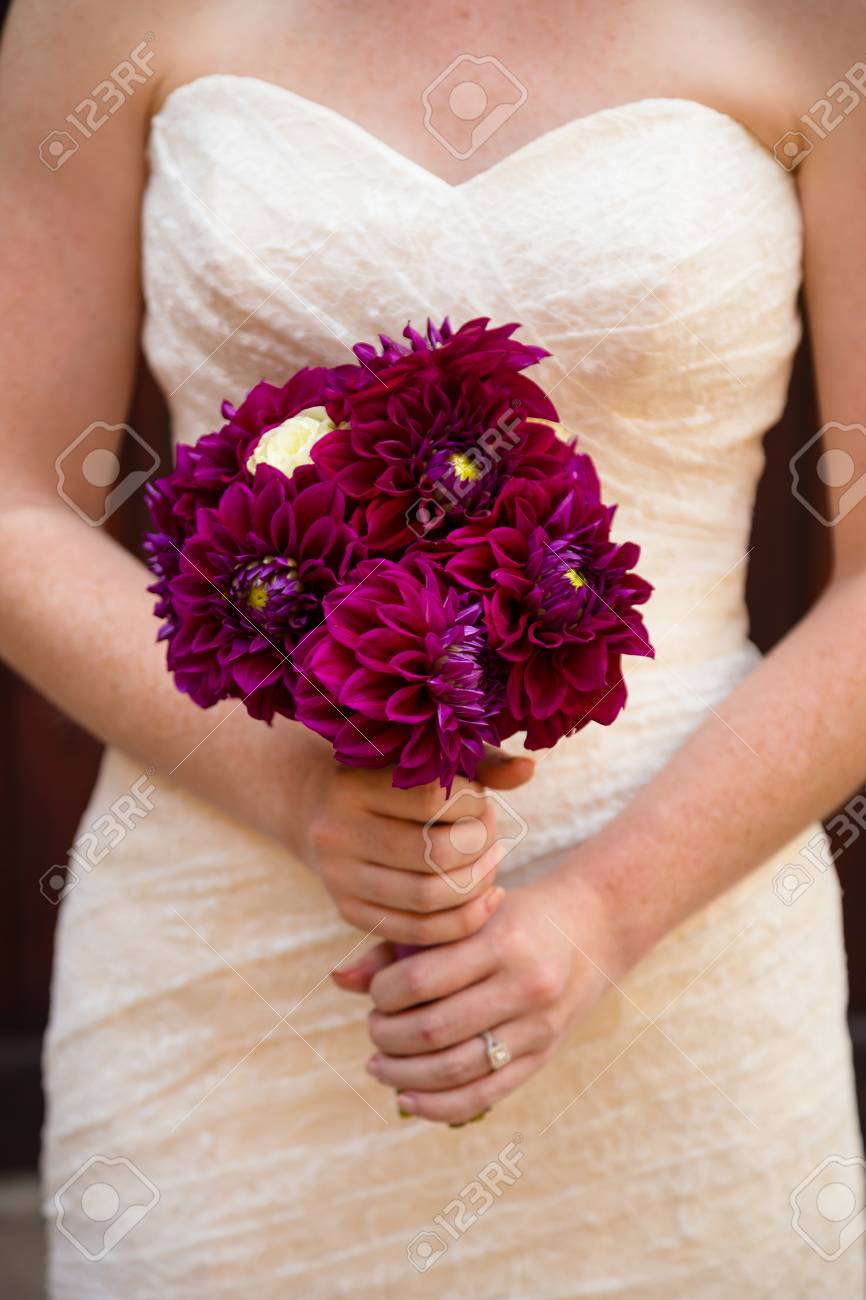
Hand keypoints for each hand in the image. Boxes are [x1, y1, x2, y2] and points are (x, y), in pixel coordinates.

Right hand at [305, 749, 534, 947]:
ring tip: (492, 864)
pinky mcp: (348, 911)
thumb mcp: (425, 760)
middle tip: (493, 837)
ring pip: (427, 897)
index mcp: (353, 783)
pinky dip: (462, 920)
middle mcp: (336, 831)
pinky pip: (417, 932)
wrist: (320, 808)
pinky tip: (486, 898)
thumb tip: (528, 769)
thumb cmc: (390, 777)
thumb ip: (479, 762)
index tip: (481, 801)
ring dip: (476, 885)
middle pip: (433, 853)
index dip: (471, 803)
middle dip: (479, 848)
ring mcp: (337, 876)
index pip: (430, 798)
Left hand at [335, 866, 628, 1123]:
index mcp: (501, 942)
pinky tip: (407, 1098)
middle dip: (388, 1037)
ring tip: (379, 1064)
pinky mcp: (542, 1057)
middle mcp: (524, 986)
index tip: (373, 994)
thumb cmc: (512, 915)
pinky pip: (484, 1096)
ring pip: (456, 1070)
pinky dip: (437, 1105)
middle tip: (372, 1029)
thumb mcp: (464, 914)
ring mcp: (537, 1028)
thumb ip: (400, 944)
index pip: (422, 979)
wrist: (591, 927)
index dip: (383, 994)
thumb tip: (337, 980)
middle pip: (435, 1030)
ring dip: (404, 1075)